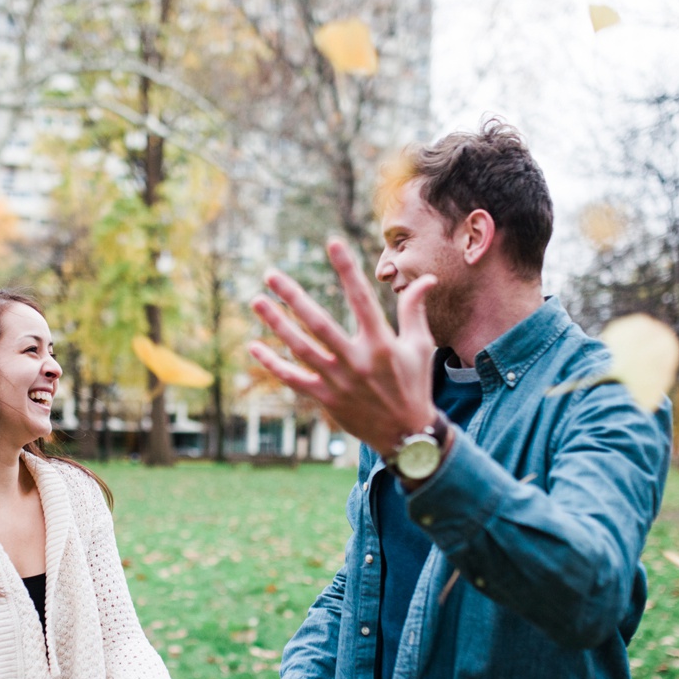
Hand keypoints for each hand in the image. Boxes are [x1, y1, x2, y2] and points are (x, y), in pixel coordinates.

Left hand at [249, 239, 437, 458]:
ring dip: (276, 324)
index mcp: (381, 343)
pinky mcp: (326, 399)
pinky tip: (254, 346)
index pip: (361, 299)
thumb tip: (424, 279)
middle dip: (293, 297)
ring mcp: (338, 381)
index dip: (347, 270)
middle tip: (271, 274)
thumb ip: (414, 311)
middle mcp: (357, 360)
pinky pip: (294, 379)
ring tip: (257, 301)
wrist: (407, 436)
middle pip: (319, 323)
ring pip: (301, 348)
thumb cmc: (414, 384)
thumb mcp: (420, 347)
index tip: (332, 243)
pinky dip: (273, 364)